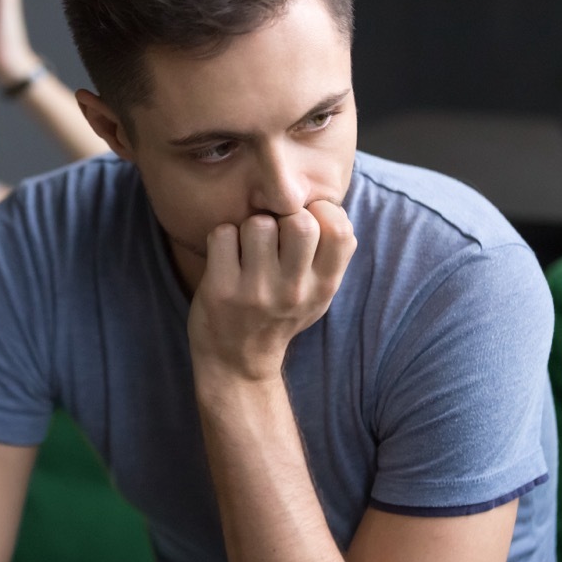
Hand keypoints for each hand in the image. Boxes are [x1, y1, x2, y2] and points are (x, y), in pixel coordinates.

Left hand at [187, 200, 356, 383]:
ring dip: (248, 227)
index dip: (322, 213)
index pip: (340, 229)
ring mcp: (257, 292)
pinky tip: (226, 257)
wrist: (237, 361)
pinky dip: (221, 238)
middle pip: (300, 222)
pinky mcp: (221, 290)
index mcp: (323, 286)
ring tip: (247, 248)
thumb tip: (326, 201)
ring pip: (258, 223)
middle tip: (272, 234)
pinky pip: (223, 234)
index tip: (306, 222)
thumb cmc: (279, 314)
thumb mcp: (317, 293)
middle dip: (282, 216)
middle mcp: (294, 291)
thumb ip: (329, 254)